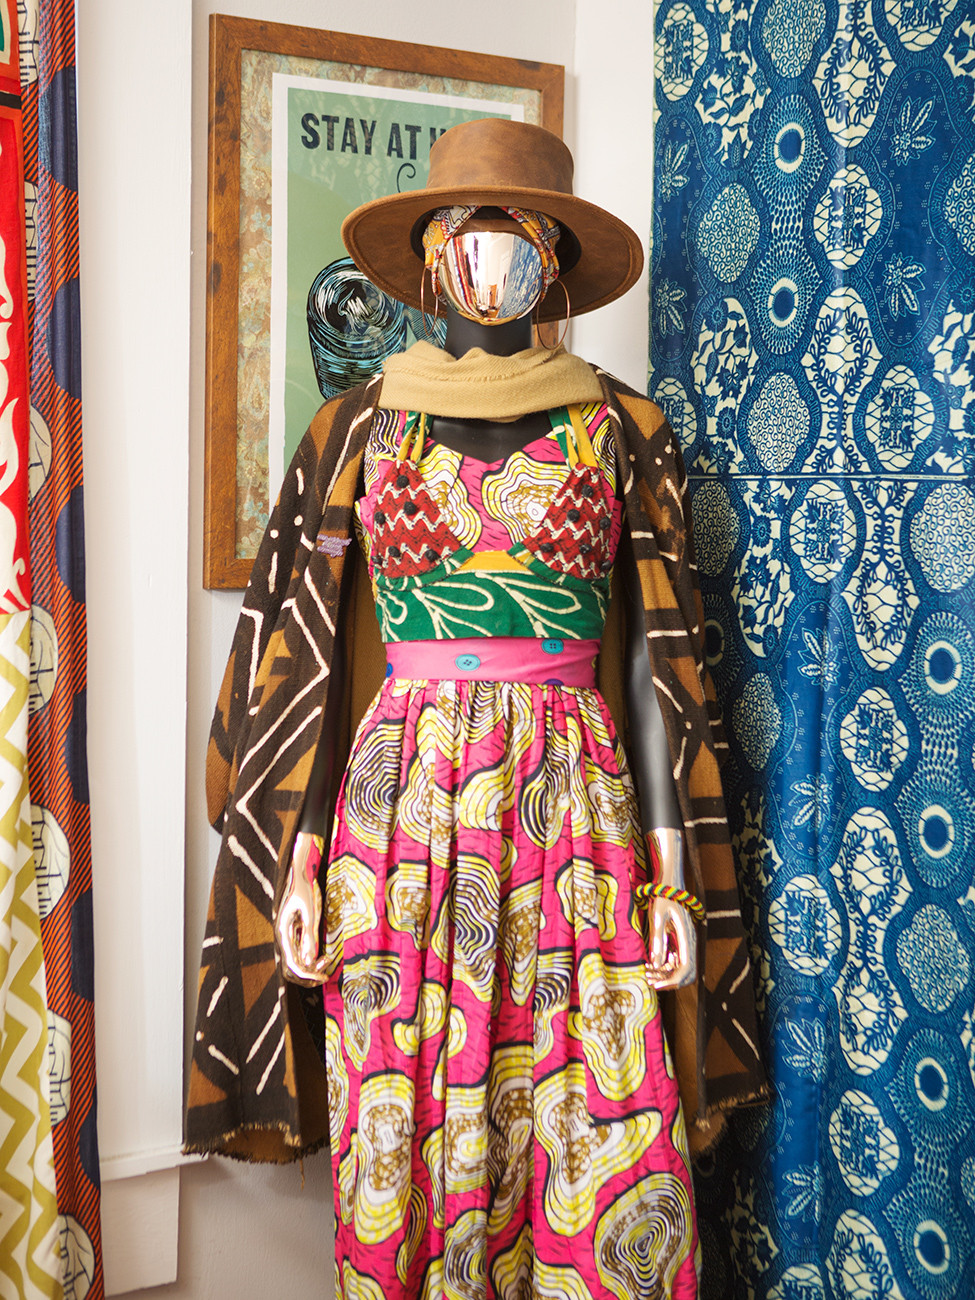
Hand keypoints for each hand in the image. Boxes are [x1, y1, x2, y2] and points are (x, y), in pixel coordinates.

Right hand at [274, 832, 326, 985]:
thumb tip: (310, 960)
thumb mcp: (309, 911)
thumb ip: (309, 935)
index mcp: (283, 933)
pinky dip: (311, 959)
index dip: (307, 975)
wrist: (297, 874)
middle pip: (291, 969)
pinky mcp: (294, 935)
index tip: (324, 977)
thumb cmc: (302, 889)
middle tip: (326, 974)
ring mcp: (288, 938)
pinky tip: (324, 955)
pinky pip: (300, 954)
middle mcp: (283, 938)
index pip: (292, 965)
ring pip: (296, 963)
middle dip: (308, 976)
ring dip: (311, 968)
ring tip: (327, 962)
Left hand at [645, 827, 697, 990]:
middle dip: (668, 980)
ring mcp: (685, 942)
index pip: (685, 968)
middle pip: (686, 973)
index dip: (671, 981)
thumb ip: (658, 938)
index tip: (655, 985)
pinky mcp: (680, 940)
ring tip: (646, 971)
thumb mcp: (657, 915)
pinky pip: (676, 960)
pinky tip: (651, 961)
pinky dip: (665, 965)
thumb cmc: (663, 896)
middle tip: (649, 979)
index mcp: (686, 936)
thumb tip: (656, 962)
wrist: (669, 882)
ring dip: (665, 974)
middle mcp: (689, 941)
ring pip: (681, 968)